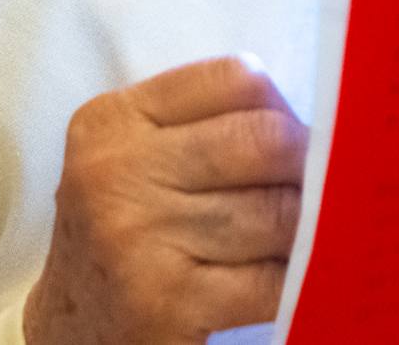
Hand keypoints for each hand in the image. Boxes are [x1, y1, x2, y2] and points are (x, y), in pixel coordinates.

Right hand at [24, 56, 307, 344]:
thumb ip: (209, 127)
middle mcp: (115, 172)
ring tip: (296, 239)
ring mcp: (137, 237)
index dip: (281, 110)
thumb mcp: (141, 160)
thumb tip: (326, 127)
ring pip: (278, 211)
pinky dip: (297, 280)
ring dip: (306, 229)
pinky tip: (286, 281)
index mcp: (112, 121)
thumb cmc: (129, 234)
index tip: (286, 145)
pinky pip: (272, 280)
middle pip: (265, 140)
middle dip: (306, 168)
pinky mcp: (165, 302)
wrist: (72, 331)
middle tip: (312, 194)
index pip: (237, 79)